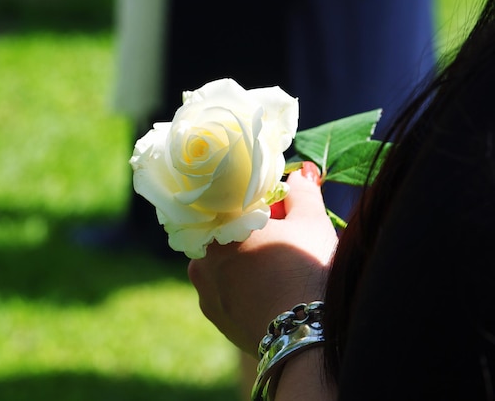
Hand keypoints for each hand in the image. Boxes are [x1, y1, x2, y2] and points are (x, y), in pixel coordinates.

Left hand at [187, 163, 337, 354]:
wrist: (304, 335)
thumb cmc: (305, 269)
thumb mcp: (310, 222)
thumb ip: (302, 193)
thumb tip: (300, 175)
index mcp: (216, 229)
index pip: (232, 207)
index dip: (260, 209)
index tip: (282, 214)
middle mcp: (201, 260)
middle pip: (228, 238)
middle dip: (253, 236)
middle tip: (284, 242)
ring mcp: (205, 293)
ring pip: (225, 268)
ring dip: (247, 265)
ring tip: (280, 272)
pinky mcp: (216, 319)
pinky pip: (228, 294)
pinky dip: (245, 291)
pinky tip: (271, 294)